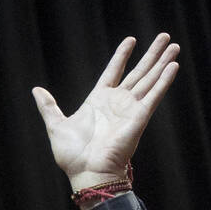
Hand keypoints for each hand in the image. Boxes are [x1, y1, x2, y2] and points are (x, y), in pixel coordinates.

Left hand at [33, 33, 179, 190]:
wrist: (87, 173)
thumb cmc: (72, 156)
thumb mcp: (56, 125)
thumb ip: (48, 107)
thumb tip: (36, 90)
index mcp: (98, 101)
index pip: (113, 71)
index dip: (122, 55)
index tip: (131, 40)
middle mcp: (117, 103)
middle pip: (138, 72)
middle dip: (152, 55)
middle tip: (165, 37)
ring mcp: (130, 109)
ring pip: (150, 80)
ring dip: (163, 62)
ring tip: (174, 45)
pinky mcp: (139, 118)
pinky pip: (154, 96)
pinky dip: (164, 81)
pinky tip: (173, 66)